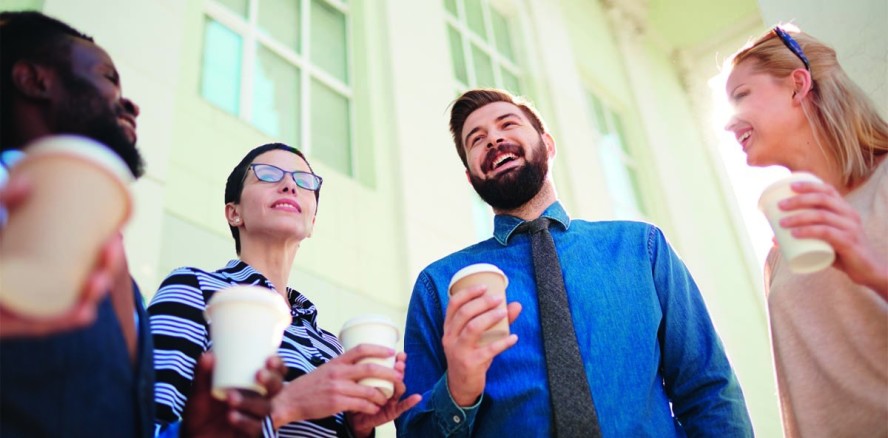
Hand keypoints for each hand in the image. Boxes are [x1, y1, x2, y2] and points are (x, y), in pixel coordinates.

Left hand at [1, 177, 119, 337]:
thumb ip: (2, 199)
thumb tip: (28, 183)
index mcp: (40, 267)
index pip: (81, 263)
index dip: (106, 256)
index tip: (117, 237)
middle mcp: (37, 289)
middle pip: (81, 285)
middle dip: (106, 271)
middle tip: (111, 250)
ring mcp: (25, 308)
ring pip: (69, 305)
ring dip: (91, 296)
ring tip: (98, 280)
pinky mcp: (11, 325)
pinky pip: (43, 325)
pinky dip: (65, 320)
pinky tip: (84, 313)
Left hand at [182, 353, 285, 437]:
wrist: (195, 437)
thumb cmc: (202, 411)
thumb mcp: (200, 391)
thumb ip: (203, 374)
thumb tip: (208, 355)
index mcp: (254, 385)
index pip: (275, 373)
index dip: (278, 366)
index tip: (269, 360)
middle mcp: (260, 400)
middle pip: (277, 388)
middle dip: (271, 380)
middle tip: (258, 374)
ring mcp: (257, 418)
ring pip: (266, 408)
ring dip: (251, 401)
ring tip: (230, 398)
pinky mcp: (252, 434)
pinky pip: (255, 428)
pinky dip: (244, 421)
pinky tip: (231, 415)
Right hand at [270, 344, 402, 428]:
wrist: (290, 400)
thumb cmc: (309, 385)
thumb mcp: (325, 369)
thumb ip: (342, 367)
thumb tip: (360, 363)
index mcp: (336, 362)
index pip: (361, 349)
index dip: (379, 349)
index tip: (391, 352)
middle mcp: (338, 372)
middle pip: (370, 369)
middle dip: (389, 373)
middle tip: (399, 377)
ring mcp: (337, 388)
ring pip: (368, 390)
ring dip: (381, 395)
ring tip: (386, 398)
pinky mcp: (336, 403)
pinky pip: (361, 405)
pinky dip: (371, 407)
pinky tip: (374, 409)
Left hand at [347, 352, 422, 437]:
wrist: (353, 419)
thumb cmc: (356, 398)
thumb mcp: (356, 381)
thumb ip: (358, 370)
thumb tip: (354, 351)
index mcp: (382, 378)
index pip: (391, 367)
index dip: (396, 359)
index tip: (397, 353)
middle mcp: (390, 387)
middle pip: (397, 376)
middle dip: (399, 368)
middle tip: (398, 362)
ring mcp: (392, 399)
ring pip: (399, 389)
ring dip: (401, 381)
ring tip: (400, 376)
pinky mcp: (392, 412)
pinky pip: (402, 407)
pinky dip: (410, 402)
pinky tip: (417, 397)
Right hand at [443, 285, 521, 405]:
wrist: (461, 386)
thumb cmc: (470, 356)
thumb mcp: (477, 339)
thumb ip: (495, 322)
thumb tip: (516, 305)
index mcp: (449, 328)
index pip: (453, 304)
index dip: (468, 292)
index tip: (484, 286)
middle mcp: (450, 337)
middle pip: (464, 313)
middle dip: (483, 302)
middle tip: (498, 299)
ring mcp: (459, 351)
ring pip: (473, 328)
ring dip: (490, 317)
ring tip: (504, 313)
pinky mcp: (470, 363)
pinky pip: (488, 350)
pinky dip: (502, 343)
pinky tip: (514, 338)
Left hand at [781, 181, 887, 297]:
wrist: (868, 271)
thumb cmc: (843, 253)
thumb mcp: (825, 241)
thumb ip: (803, 237)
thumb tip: (773, 238)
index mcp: (845, 210)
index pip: (828, 190)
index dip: (810, 185)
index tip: (791, 186)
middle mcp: (849, 215)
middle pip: (822, 199)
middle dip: (798, 200)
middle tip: (779, 206)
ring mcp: (850, 228)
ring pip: (822, 215)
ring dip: (798, 217)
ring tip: (781, 222)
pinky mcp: (849, 242)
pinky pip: (827, 232)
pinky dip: (809, 231)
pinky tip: (795, 233)